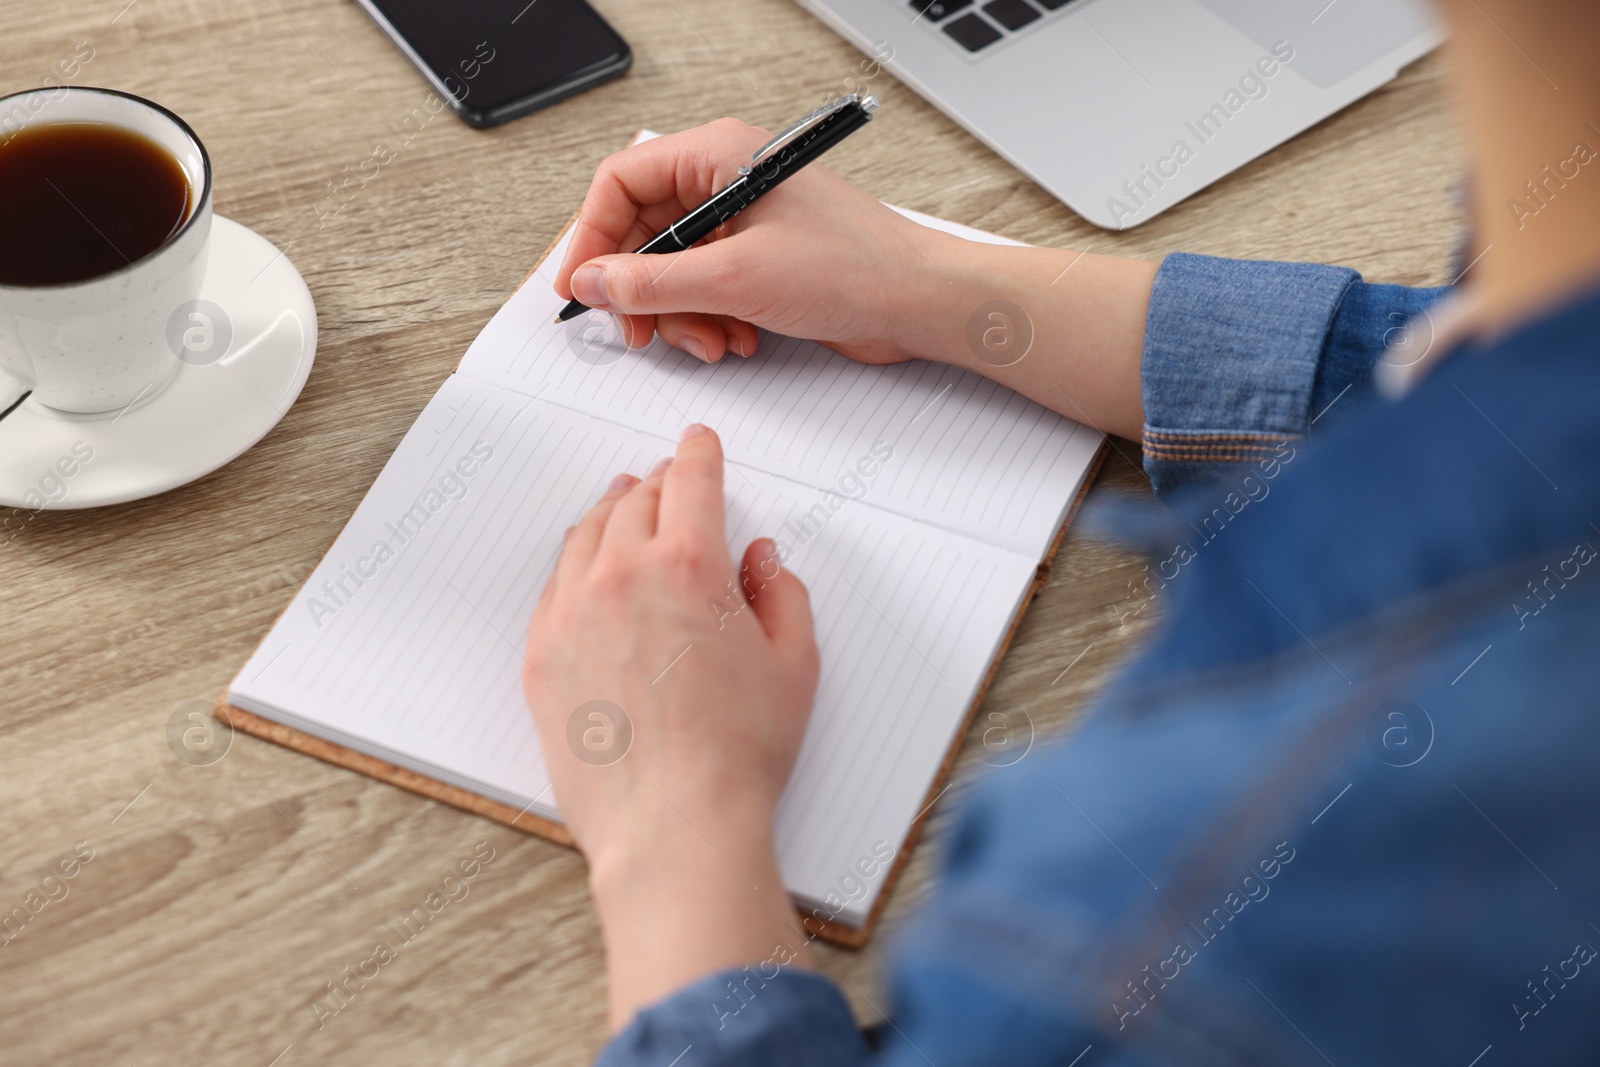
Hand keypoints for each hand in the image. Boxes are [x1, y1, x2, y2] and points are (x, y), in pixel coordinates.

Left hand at [522, 423, 820, 1027]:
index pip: (691, 481)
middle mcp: (621, 575)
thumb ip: (782, 595)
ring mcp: (571, 614)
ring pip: (586, 537)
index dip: (698, 453)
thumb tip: (762, 559)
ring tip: (621, 508)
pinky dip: (574, 566)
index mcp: (690, 564)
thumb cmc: (740, 754)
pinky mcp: (541, 656)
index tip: (697, 442)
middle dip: (657, 482)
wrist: (673, 827)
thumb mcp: (795, 665)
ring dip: (610, 514)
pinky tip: (585, 574)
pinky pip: (553, 588)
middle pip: (635, 502)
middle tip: (667, 480)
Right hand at [554, 117, 945, 363]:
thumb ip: (652, 283)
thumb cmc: (856, 268)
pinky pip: (706, 291)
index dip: (592, 237)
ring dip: (682, 316)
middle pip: (644, 233)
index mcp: (720, 156)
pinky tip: (740, 339)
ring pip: (673, 271)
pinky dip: (711, 321)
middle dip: (643, 292)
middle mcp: (728, 182)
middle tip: (640, 334)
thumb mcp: (735, 279)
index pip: (622, 183)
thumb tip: (592, 283)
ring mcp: (746, 224)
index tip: (580, 289)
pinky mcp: (761, 262)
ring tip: (712, 341)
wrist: (921, 303)